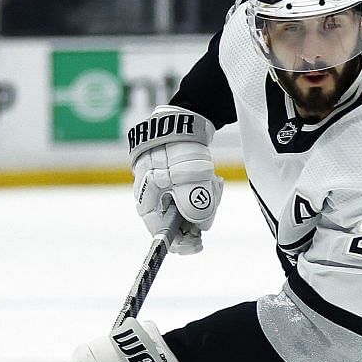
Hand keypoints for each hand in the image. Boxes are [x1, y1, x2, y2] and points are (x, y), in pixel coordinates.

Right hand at [126, 105, 221, 254]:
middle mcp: (152, 194)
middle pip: (176, 220)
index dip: (179, 242)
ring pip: (186, 207)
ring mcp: (163, 186)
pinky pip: (191, 194)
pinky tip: (211, 177)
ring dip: (204, 199)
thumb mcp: (190, 177)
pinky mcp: (175, 179)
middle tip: (214, 199)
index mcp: (147, 197)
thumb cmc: (181, 146)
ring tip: (213, 181)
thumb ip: (194, 204)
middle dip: (198, 214)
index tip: (198, 244)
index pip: (160, 231)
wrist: (184, 117)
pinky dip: (203, 190)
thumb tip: (198, 225)